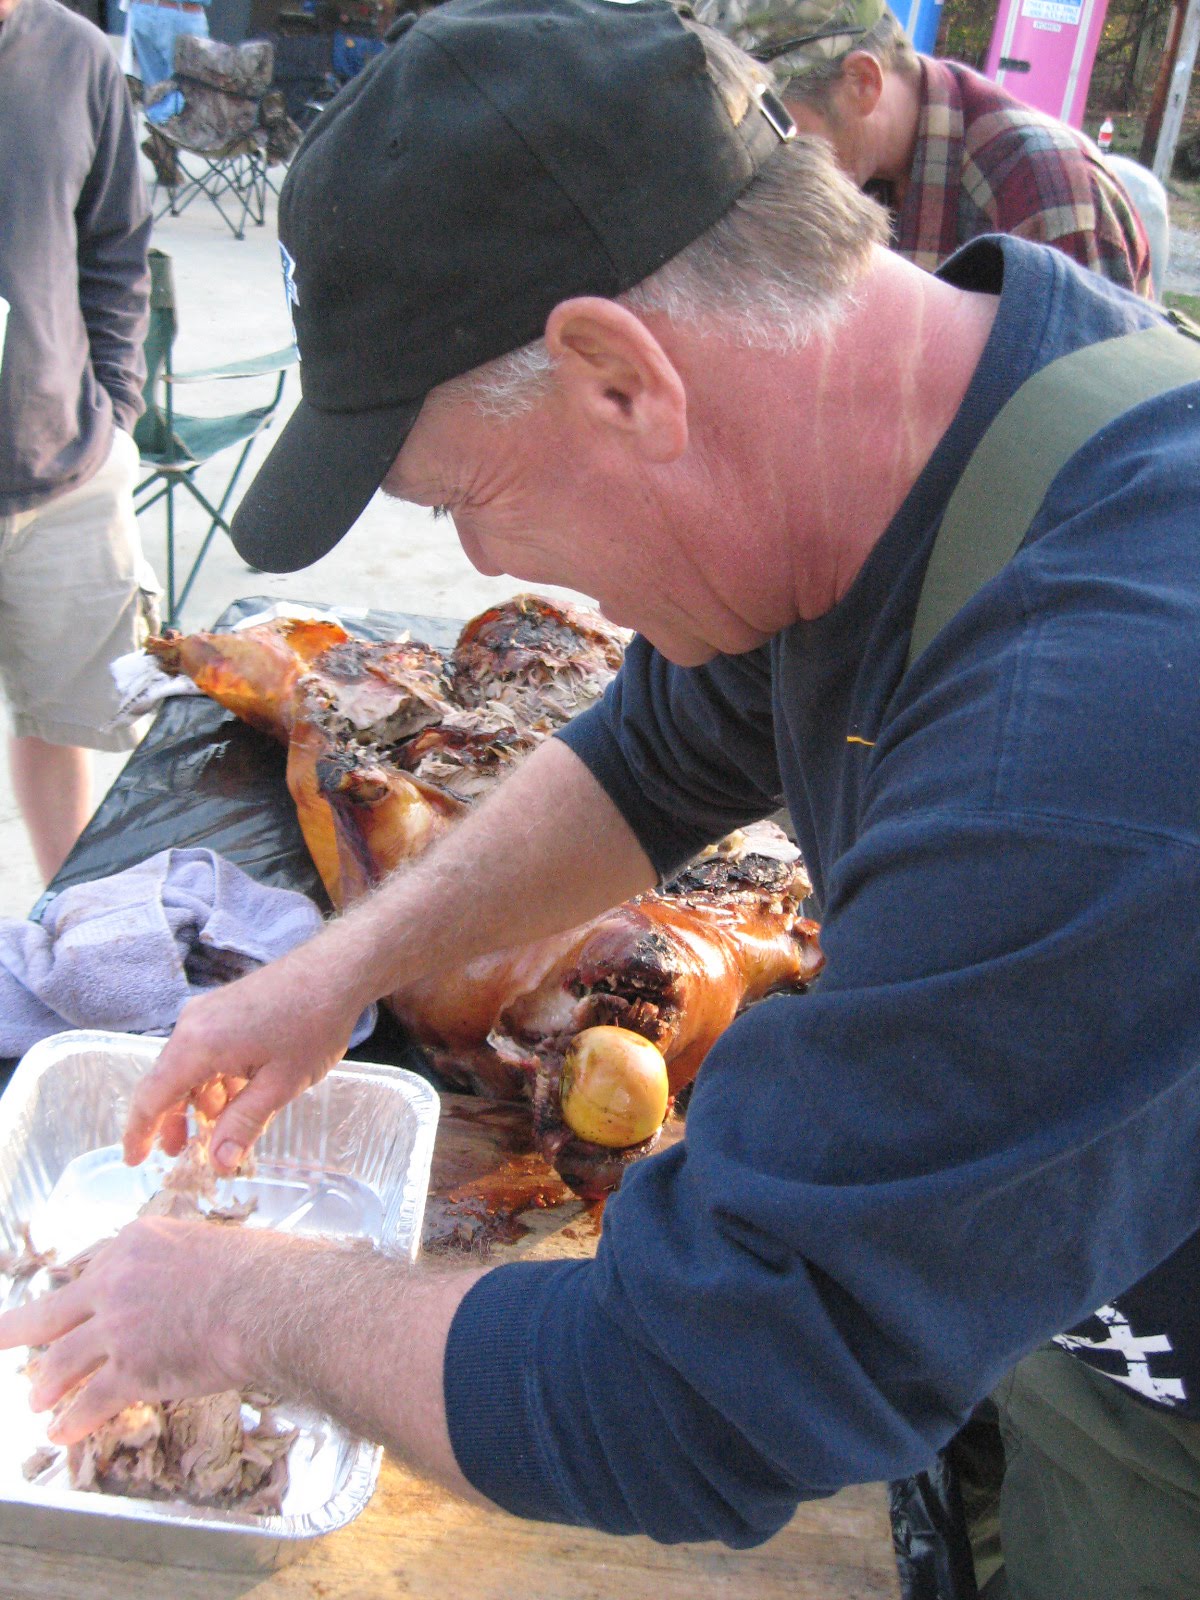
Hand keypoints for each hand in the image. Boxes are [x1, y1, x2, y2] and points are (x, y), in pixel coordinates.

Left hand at [0, 1216, 263, 1443]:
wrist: (271, 1301)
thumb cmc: (263, 1268)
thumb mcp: (213, 1245)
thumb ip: (187, 1265)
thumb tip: (200, 1285)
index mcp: (137, 1241)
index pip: (95, 1271)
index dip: (84, 1296)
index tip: (75, 1306)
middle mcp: (116, 1281)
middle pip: (52, 1310)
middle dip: (16, 1329)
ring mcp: (118, 1328)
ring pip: (63, 1360)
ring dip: (46, 1384)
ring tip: (34, 1401)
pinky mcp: (130, 1371)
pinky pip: (90, 1400)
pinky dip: (72, 1420)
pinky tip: (61, 1432)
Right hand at [124, 940, 364, 1172]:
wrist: (336, 971)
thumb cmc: (312, 1025)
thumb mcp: (279, 1085)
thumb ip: (243, 1125)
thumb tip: (218, 1163)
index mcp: (197, 1045)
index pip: (151, 1097)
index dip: (139, 1133)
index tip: (134, 1160)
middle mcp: (192, 1025)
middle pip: (166, 1082)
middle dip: (172, 1121)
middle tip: (180, 1154)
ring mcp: (207, 1012)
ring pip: (188, 1068)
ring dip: (196, 1101)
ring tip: (214, 1131)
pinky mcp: (223, 1007)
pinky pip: (205, 1051)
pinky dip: (212, 1079)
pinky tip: (234, 1098)